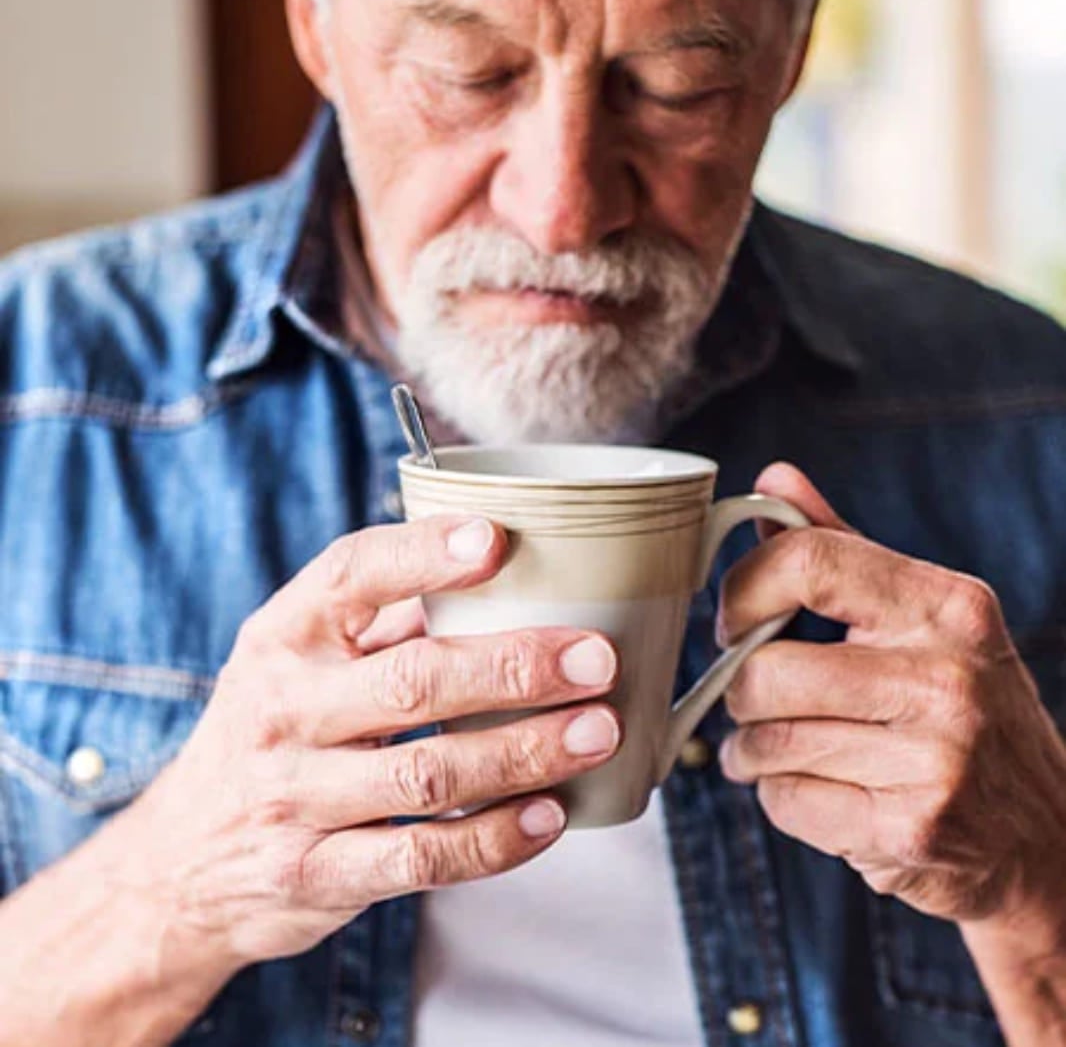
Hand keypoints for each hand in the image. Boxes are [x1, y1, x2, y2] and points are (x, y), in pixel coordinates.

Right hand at [113, 515, 620, 973]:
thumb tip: (505, 577)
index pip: (352, 575)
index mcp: (284, 637)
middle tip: (597, 658)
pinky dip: (494, 841)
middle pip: (412, 681)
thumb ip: (385, 620)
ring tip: (597, 731)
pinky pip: (421, 860)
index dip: (425, 554)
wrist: (180, 861)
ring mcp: (296, 797)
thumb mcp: (298, 659)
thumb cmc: (272, 732)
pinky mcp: (316, 874)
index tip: (498, 540)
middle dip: (514, 668)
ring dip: (524, 752)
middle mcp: (284, 710)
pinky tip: (549, 816)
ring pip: (428, 775)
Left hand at [717, 464, 1065, 928]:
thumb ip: (840, 548)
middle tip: (762, 703)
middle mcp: (948, 677)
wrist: (1043, 836)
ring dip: (754, 753)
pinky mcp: (913, 828)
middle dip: (743, 694)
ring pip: (765, 742)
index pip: (807, 561)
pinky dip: (785, 802)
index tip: (734, 621)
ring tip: (790, 751)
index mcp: (946, 605)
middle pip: (766, 671)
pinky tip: (828, 796)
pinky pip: (785, 803)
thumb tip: (773, 480)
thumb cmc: (961, 711)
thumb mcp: (922, 618)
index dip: (743, 590)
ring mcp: (936, 759)